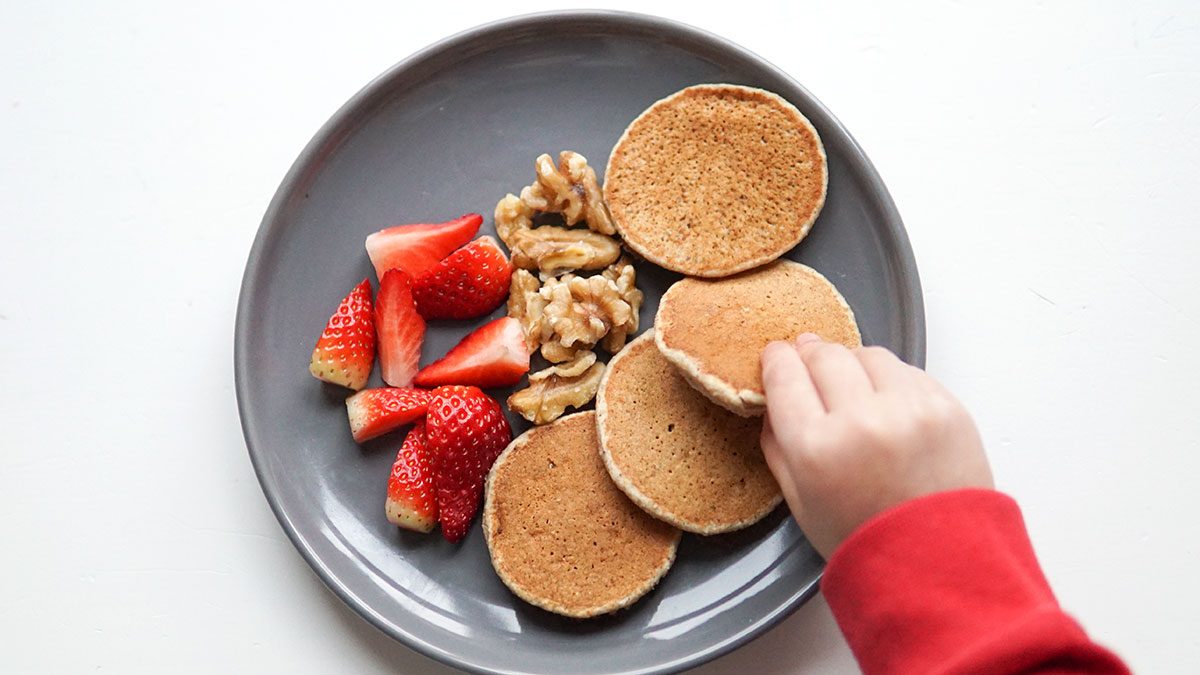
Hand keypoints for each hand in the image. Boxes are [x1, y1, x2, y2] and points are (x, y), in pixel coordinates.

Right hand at [760, 334, 992, 557]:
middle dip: (811, 355)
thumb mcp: (799, 502)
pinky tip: (888, 405)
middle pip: (825, 355)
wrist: (939, 563)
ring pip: (868, 354)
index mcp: (816, 448)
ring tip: (853, 386)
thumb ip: (778, 446)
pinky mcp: (947, 407)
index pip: (785, 374)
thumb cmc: (864, 540)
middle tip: (809, 363)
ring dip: (853, 364)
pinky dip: (891, 381)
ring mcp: (909, 409)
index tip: (776, 357)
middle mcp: (862, 419)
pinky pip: (908, 372)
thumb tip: (773, 399)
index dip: (776, 360)